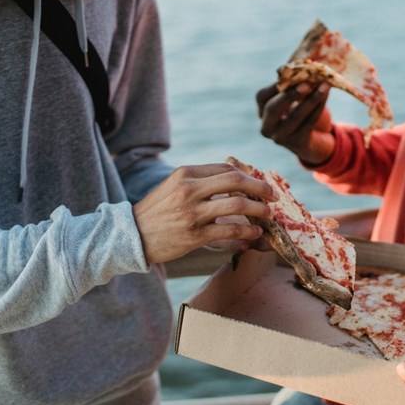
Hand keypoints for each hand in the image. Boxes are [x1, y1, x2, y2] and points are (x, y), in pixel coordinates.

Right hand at [133, 163, 276, 263]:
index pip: (226, 169)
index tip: (260, 185)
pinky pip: (229, 232)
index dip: (249, 176)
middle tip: (273, 196)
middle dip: (260, 188)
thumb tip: (234, 181)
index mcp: (185, 174)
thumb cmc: (156, 212)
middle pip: (236, 182)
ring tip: (267, 216)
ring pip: (237, 206)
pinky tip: (254, 235)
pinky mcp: (194, 236)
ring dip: (258, 211)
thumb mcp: (173, 187)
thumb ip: (200, 182)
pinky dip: (247, 233)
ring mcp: (192, 213)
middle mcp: (189, 190)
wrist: (131, 236)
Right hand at [256, 82, 333, 164]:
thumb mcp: (297, 96)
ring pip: (294, 117)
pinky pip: (308, 124)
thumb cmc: (303, 110)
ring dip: (310, 100)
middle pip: (273, 109)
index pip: (262, 97)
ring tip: (324, 87)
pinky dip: (318, 109)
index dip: (275, 85)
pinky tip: (325, 96)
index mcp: (262, 111)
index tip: (291, 74)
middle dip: (289, 95)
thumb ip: (298, 82)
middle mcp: (267, 126)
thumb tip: (309, 65)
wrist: (315, 136)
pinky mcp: (296, 144)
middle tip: (306, 84)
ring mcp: (280, 137)